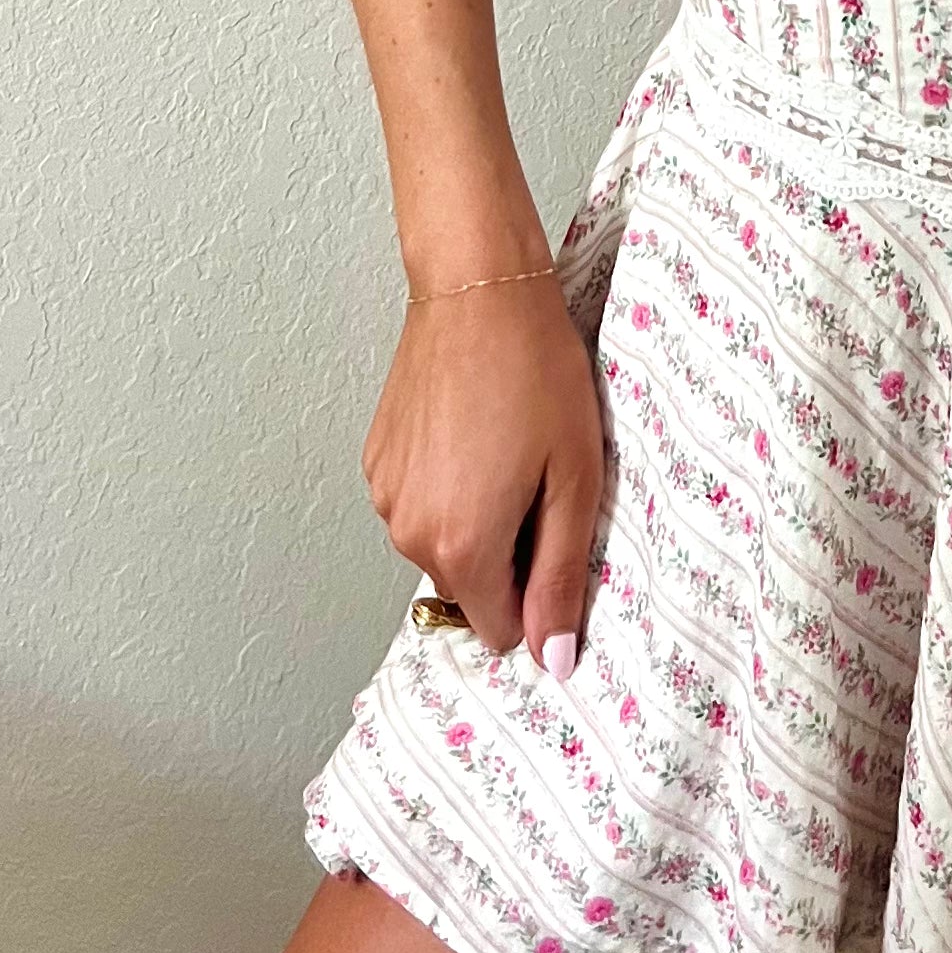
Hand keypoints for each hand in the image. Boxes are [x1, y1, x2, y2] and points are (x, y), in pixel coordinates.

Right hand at [361, 271, 607, 679]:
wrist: (479, 291)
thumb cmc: (539, 375)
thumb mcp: (575, 480)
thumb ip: (562, 577)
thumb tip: (551, 661)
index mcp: (462, 549)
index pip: (500, 631)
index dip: (538, 595)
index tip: (557, 537)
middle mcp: (410, 535)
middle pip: (470, 589)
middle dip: (507, 555)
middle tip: (539, 482)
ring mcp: (385, 496)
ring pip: (442, 545)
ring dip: (475, 519)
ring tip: (506, 449)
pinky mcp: (375, 460)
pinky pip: (418, 504)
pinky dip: (446, 486)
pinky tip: (473, 432)